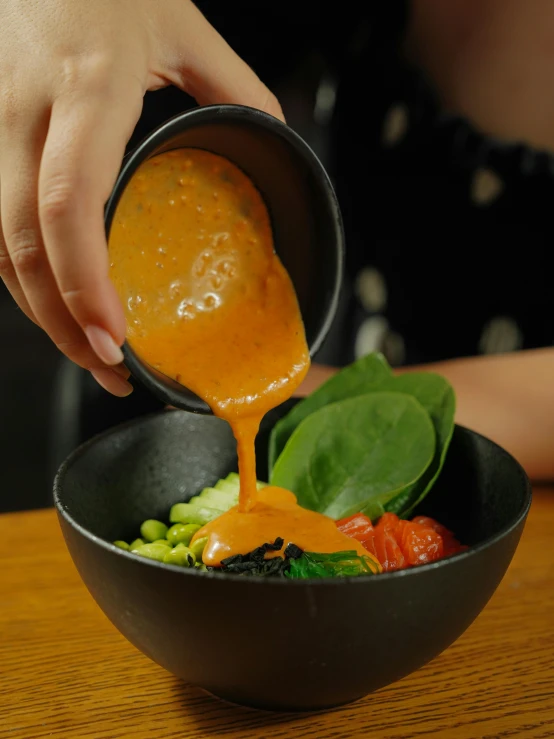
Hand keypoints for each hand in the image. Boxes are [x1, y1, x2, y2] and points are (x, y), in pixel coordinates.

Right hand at [0, 0, 282, 395]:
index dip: (84, 282)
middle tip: (111, 368)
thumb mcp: (180, 22)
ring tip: (89, 352)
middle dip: (60, 322)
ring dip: (39, 311)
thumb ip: (233, 82)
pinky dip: (22, 277)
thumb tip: (274, 136)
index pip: (67, 205)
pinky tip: (56, 304)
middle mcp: (22, 114)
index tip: (115, 336)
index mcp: (84, 90)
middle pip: (19, 245)